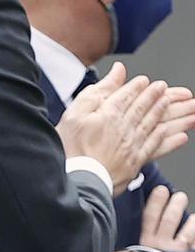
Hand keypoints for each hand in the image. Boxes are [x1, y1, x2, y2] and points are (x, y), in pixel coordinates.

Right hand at [60, 66, 194, 189]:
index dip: (137, 87)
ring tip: (177, 106)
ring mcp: (132, 145)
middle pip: (145, 108)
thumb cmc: (72, 149)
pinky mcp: (136, 161)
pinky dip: (170, 141)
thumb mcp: (75, 114)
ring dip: (168, 114)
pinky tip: (180, 136)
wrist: (79, 180)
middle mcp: (125, 128)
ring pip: (155, 124)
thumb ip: (98, 91)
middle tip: (166, 89)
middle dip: (157, 96)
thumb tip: (118, 72)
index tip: (145, 81)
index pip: (128, 96)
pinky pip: (157, 147)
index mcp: (110, 114)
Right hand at [141, 185, 194, 251]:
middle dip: (175, 205)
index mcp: (146, 243)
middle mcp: (161, 245)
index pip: (150, 217)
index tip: (161, 190)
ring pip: (188, 232)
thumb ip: (139, 243)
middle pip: (170, 219)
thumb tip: (138, 226)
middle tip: (180, 196)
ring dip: (193, 222)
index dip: (156, 202)